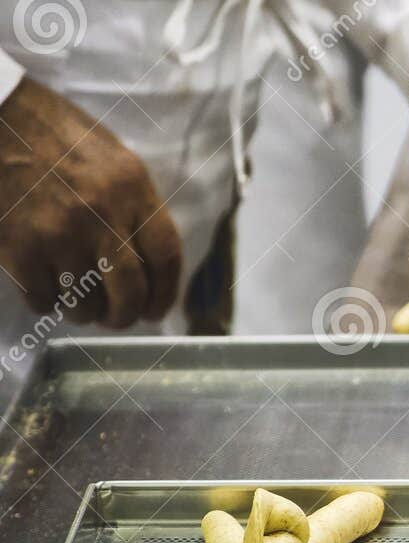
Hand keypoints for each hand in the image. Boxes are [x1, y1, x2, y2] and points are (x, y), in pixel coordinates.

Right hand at [0, 79, 180, 328]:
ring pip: (85, 303)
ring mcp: (59, 233)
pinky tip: (44, 289)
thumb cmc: (53, 135)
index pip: (166, 256)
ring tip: (78, 305)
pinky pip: (43, 298)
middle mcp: (102, 214)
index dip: (165, 294)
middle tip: (116, 318)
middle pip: (130, 291)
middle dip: (125, 316)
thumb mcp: (112, 159)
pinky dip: (47, 303)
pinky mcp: (19, 248)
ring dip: (84, 313)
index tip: (156, 311)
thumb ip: (134, 205)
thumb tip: (149, 260)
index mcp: (132, 188)